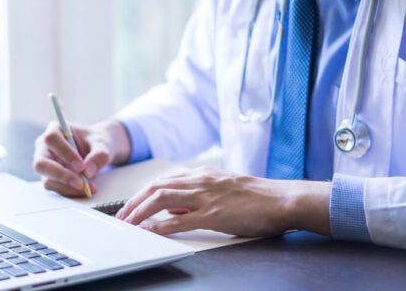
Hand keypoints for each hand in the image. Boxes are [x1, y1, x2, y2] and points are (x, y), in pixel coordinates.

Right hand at [33, 120, 129, 196]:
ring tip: (88, 187)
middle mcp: (45, 147)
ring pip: (47, 180)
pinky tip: (86, 189)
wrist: (97, 151)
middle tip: (80, 183)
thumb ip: (99, 154)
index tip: (81, 166)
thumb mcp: (102, 144)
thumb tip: (88, 171)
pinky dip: (70, 192)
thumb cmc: (96, 142)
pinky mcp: (51, 178)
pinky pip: (55, 188)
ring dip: (67, 187)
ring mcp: (46, 164)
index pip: (51, 139)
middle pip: (41, 163)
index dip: (64, 153)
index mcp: (55, 129)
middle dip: (61, 175)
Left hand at [115, 167, 330, 237]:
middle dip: (134, 202)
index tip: (130, 204)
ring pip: (162, 199)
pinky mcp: (214, 214)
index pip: (164, 181)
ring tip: (128, 223)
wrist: (283, 200)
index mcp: (203, 174)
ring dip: (140, 211)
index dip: (143, 193)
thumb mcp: (224, 190)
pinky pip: (180, 220)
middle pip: (156, 187)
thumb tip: (176, 210)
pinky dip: (160, 226)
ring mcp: (206, 196)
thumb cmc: (259, 198)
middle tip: (121, 216)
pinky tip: (149, 232)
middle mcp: (200, 181)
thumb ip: (199, 196)